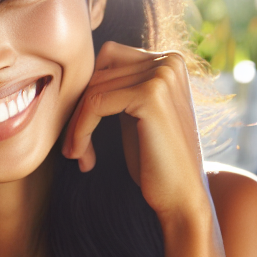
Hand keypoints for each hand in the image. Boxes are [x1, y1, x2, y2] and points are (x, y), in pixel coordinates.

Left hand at [62, 41, 206, 222]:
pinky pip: (95, 104)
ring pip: (93, 89)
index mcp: (169, 61)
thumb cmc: (156, 162)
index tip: (78, 132)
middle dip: (79, 111)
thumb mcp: (135, 116)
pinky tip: (82, 156)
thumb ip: (119, 88)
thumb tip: (79, 71)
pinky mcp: (151, 95)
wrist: (182, 197)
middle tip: (73, 148)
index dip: (86, 94)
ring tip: (77, 155)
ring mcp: (163, 75)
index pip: (108, 58)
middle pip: (98, 72)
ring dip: (76, 125)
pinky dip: (80, 131)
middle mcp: (169, 61)